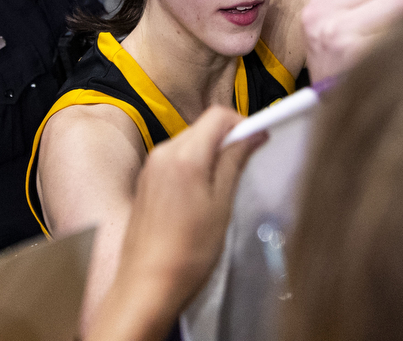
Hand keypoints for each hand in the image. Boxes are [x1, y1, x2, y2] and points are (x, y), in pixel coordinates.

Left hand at [87, 108, 266, 340]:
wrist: (146, 287)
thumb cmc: (189, 252)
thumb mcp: (221, 206)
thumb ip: (234, 163)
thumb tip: (253, 133)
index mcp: (184, 155)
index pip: (217, 116)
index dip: (242, 123)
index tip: (259, 142)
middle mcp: (162, 153)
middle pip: (202, 128)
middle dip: (226, 140)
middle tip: (246, 167)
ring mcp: (150, 167)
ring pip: (188, 143)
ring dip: (209, 154)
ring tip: (224, 187)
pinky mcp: (144, 182)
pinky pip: (174, 160)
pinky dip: (192, 166)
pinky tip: (201, 196)